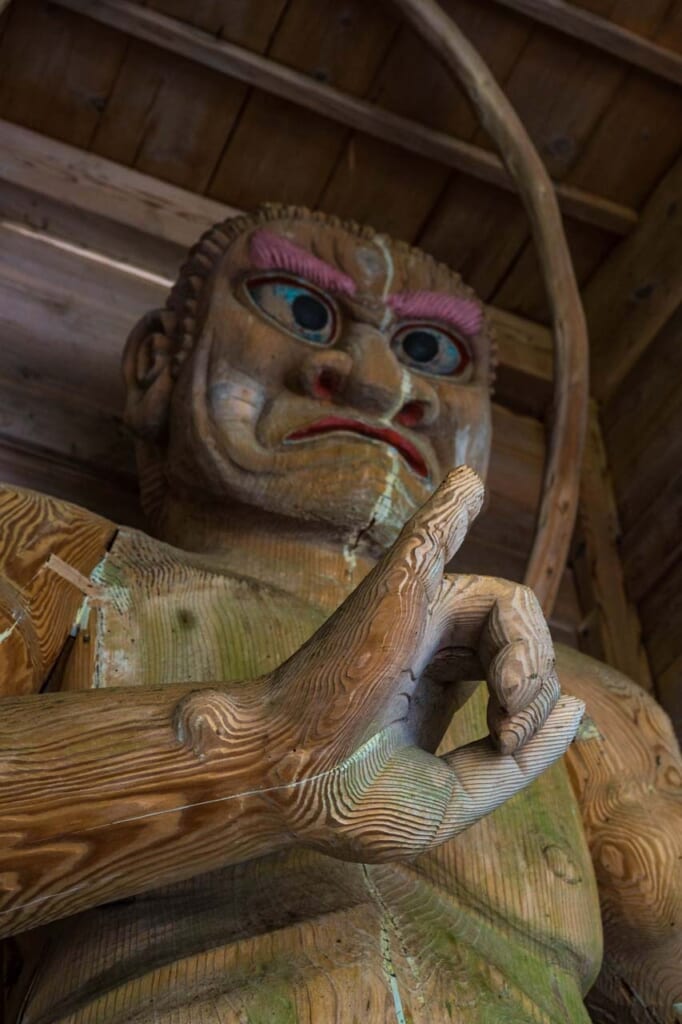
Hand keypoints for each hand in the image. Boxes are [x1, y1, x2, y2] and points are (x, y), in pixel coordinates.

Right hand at [1, 467, 581, 935]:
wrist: (292, 788)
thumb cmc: (352, 798)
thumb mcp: (454, 795)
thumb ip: (518, 759)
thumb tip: (577, 711)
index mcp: (438, 682)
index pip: (516, 673)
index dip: (532, 709)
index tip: (505, 745)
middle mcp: (430, 638)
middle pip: (519, 639)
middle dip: (535, 685)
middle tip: (508, 730)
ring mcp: (414, 610)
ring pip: (510, 605)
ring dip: (529, 651)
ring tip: (511, 691)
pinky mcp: (399, 588)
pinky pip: (433, 534)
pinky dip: (452, 507)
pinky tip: (469, 486)